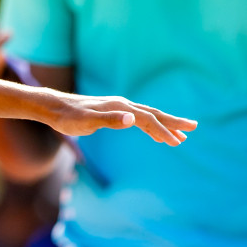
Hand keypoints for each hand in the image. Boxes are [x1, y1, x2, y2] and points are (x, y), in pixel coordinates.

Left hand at [46, 92, 195, 144]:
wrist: (53, 107)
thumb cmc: (68, 117)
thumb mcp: (86, 122)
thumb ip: (109, 120)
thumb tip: (132, 119)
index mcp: (119, 107)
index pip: (147, 119)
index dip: (162, 130)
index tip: (176, 142)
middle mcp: (122, 104)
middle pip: (153, 113)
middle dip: (173, 122)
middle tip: (194, 128)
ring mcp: (118, 107)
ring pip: (147, 115)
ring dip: (164, 124)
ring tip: (181, 134)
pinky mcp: (113, 111)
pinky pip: (138, 117)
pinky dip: (150, 124)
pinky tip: (154, 132)